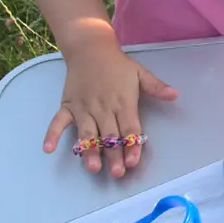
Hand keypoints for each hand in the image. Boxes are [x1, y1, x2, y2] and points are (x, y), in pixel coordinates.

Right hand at [43, 30, 177, 177]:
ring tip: (93, 167)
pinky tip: (48, 148)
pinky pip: (58, 121)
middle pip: (109, 135)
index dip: (132, 145)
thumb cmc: (117, 65)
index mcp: (123, 102)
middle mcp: (103, 108)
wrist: (90, 49)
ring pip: (86, 132)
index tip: (133, 162)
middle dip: (113, 155)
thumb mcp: (140, 73)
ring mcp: (83, 108)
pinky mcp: (68, 106)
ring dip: (89, 150)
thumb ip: (156, 87)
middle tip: (117, 173)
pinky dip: (52, 134)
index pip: (129, 128)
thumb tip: (175, 94)